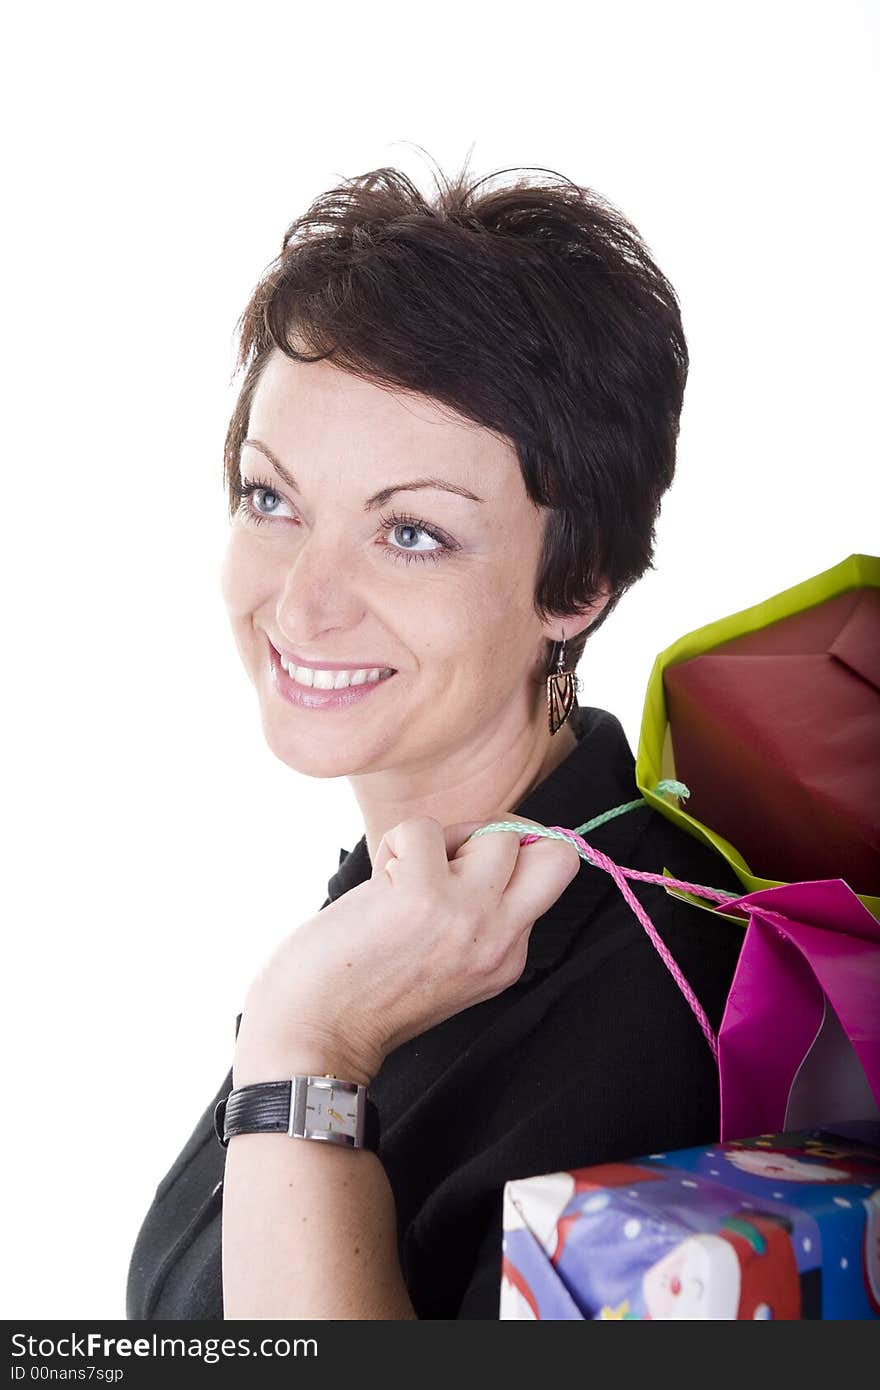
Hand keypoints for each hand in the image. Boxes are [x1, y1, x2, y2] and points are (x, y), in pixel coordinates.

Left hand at [235, 814, 581, 1086]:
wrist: (313, 1037)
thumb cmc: (362, 994)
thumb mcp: (447, 966)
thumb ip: (475, 918)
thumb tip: (479, 845)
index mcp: (507, 958)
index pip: (546, 881)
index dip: (503, 861)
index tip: (462, 870)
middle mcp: (499, 939)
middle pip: (557, 854)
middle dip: (509, 835)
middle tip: (454, 857)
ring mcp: (467, 916)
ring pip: (497, 831)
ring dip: (444, 838)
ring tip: (406, 875)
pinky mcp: (423, 895)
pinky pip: (423, 828)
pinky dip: (395, 844)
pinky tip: (377, 884)